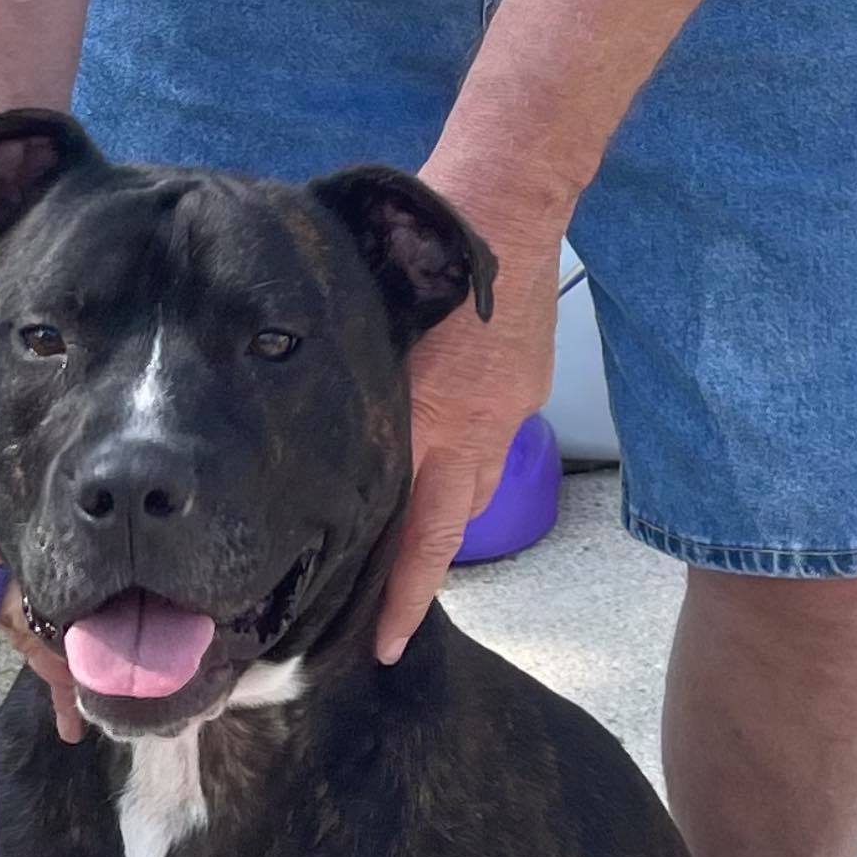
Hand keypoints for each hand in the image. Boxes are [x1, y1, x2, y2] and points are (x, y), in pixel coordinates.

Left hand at [375, 169, 561, 664]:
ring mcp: (506, 412)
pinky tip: (445, 436)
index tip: (385, 645)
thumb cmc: (421, 262)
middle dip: (419, 571)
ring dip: (441, 506)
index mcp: (431, 423)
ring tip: (406, 526)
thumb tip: (331, 439)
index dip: (403, 594)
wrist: (505, 211)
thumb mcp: (376, 334)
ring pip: (470, 485)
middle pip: (450, 526)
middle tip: (384, 622)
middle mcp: (473, 431)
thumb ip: (362, 393)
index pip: (421, 536)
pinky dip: (464, 449)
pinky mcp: (526, 389)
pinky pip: (489, 440)